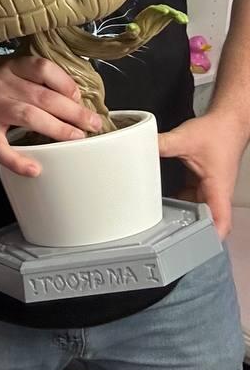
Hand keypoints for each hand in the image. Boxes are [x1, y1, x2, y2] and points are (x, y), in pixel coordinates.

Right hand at [0, 56, 102, 177]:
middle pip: (42, 96)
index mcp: (12, 70)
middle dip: (72, 111)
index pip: (42, 68)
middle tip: (92, 123)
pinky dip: (18, 161)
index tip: (80, 97)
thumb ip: (38, 85)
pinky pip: (2, 149)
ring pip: (28, 116)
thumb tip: (78, 101)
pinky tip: (34, 168)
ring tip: (75, 138)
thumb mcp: (12, 78)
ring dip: (56, 128)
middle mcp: (2, 86)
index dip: (65, 82)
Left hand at [158, 113, 247, 237]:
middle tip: (168, 237)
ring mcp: (211, 188)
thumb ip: (162, 143)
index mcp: (218, 188)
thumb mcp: (185, 138)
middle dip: (190, 230)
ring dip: (184, 216)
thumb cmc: (218, 132)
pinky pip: (192, 197)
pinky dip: (181, 201)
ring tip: (162, 223)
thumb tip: (140, 145)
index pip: (220, 220)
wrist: (229, 122)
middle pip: (207, 220)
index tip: (197, 248)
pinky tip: (165, 201)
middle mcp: (216, 192)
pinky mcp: (204, 182)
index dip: (210, 237)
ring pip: (198, 209)